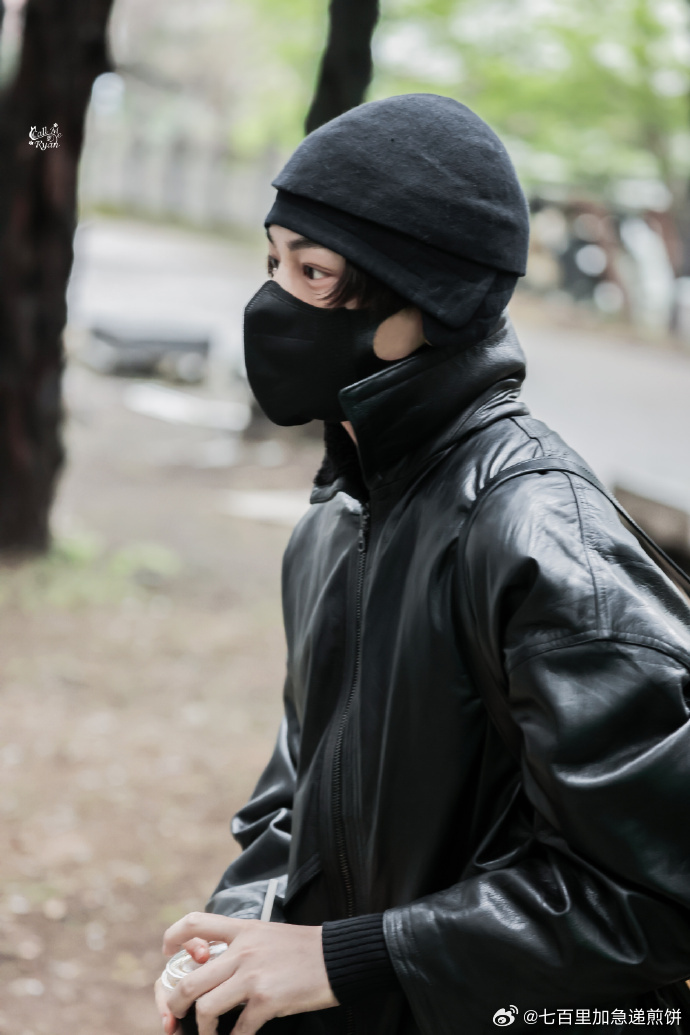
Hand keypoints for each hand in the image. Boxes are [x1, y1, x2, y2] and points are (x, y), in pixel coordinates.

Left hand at [161, 912, 338, 1034]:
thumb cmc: (303, 948)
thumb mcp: (266, 933)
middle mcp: (243, 951)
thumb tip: (213, 962)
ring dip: (201, 1028)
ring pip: (205, 1008)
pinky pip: (238, 1029)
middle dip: (175, 1004)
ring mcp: (253, 976)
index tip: (166, 952)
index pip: (196, 923)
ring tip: (207, 1033)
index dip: (173, 937)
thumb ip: (240, 944)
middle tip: (175, 1014)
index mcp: (242, 930)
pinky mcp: (267, 1000)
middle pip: (190, 980)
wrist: (336, 956)